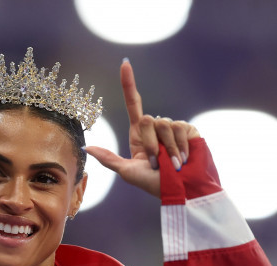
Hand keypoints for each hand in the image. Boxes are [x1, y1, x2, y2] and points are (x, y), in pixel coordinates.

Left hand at [85, 59, 199, 197]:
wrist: (181, 191)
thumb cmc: (154, 184)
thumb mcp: (128, 172)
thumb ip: (108, 158)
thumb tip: (86, 148)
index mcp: (140, 135)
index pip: (134, 104)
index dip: (129, 84)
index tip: (124, 63)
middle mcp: (156, 129)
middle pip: (146, 119)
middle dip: (150, 144)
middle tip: (157, 163)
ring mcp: (173, 128)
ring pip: (163, 124)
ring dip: (166, 149)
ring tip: (172, 164)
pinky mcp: (189, 130)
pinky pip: (180, 128)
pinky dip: (180, 146)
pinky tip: (184, 158)